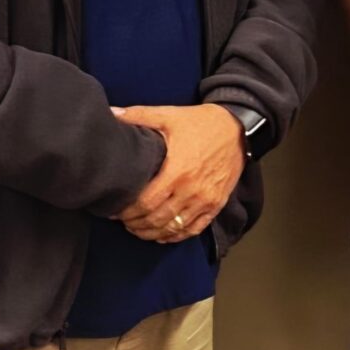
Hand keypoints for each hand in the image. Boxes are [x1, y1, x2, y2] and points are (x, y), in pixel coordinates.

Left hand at [114, 105, 244, 243]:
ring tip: (139, 229)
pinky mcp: (216, 204)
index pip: (146, 202)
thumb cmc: (201, 123)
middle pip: (157, 219)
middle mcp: (191, 189)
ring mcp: (206, 200)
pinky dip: (176, 235)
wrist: (237, 128)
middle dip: (136, 224)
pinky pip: (194, 229)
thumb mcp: (169, 116)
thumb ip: (139, 116)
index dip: (128, 211)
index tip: (116, 211)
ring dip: (153, 232)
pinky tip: (163, 234)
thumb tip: (112, 113)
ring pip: (174, 227)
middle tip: (124, 222)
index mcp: (177, 170)